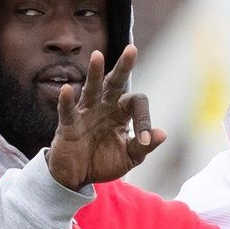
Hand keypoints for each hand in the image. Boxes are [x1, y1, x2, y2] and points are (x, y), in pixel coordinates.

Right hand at [46, 46, 165, 189]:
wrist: (77, 178)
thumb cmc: (103, 162)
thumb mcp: (129, 158)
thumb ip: (144, 147)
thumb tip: (162, 134)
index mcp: (121, 112)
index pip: (137, 103)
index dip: (144, 120)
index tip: (143, 140)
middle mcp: (104, 107)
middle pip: (115, 83)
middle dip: (123, 67)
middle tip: (132, 50)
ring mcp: (85, 113)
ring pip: (91, 89)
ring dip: (94, 73)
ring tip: (97, 56)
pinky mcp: (68, 125)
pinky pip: (68, 111)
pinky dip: (66, 101)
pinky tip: (67, 89)